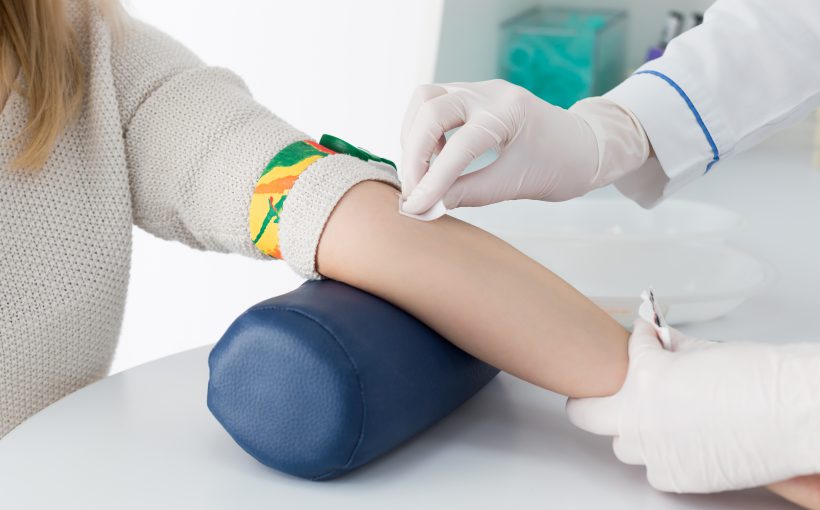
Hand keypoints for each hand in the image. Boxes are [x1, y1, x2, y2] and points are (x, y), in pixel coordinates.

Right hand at [399, 79, 648, 214]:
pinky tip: (434, 158)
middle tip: (413, 190)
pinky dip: (424, 132)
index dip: (433, 179)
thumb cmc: (561, 165)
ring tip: (420, 173)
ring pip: (426, 99)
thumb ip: (471, 193)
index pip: (460, 145)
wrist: (584, 147)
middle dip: (414, 153)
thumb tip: (430, 205)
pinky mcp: (472, 97)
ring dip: (414, 137)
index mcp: (510, 112)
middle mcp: (490, 93)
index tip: (416, 207)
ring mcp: (479, 90)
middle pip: (430, 108)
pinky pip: (433, 105)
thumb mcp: (517, 185)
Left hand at [566, 319, 819, 493]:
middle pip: (585, 414)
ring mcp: (653, 450)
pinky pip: (653, 470)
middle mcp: (639, 415)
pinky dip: (663, 458)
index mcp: (644, 376)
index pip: (627, 351)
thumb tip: (660, 340)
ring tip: (657, 422)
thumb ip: (672, 348)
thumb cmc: (760, 379)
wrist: (795, 413)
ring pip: (622, 445)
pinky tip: (683, 445)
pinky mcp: (674, 478)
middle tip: (600, 395)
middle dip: (592, 400)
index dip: (640, 341)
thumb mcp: (705, 350)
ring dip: (634, 432)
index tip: (644, 339)